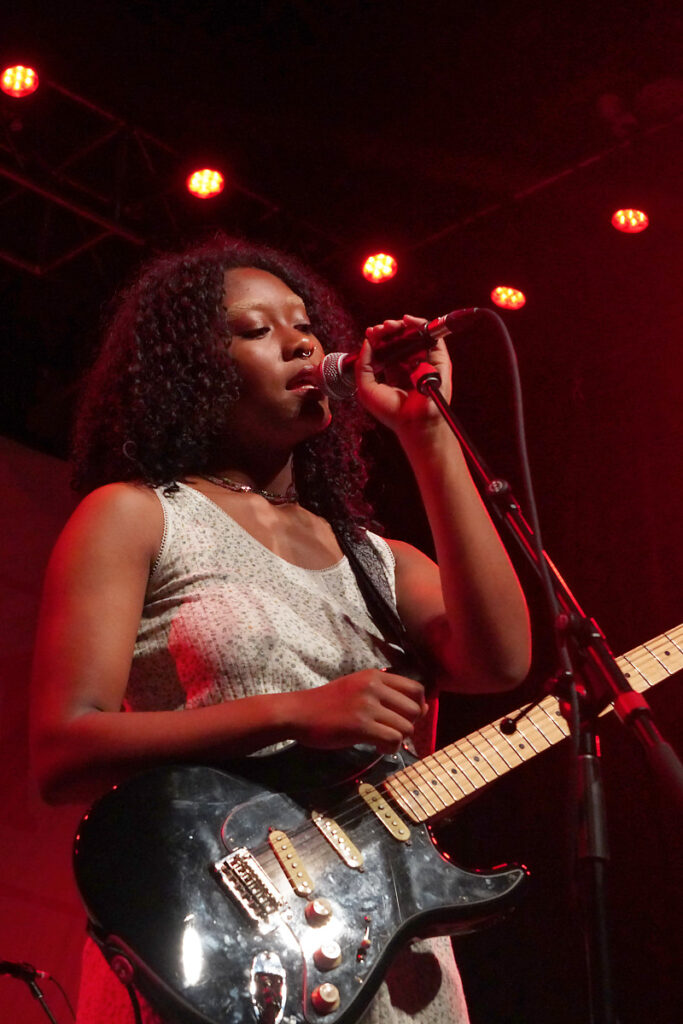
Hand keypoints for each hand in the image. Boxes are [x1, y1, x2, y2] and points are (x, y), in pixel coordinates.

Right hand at [290, 669, 426, 752]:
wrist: (298, 712)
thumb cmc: (327, 704)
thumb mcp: (358, 687)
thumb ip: (385, 694)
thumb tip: (420, 710)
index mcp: (375, 676)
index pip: (416, 688)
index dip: (418, 706)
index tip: (406, 718)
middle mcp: (374, 686)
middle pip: (415, 709)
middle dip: (409, 726)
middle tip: (392, 732)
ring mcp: (367, 705)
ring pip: (405, 727)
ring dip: (398, 740)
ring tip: (382, 742)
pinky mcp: (360, 725)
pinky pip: (392, 739)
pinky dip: (390, 748)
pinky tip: (378, 748)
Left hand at [355, 315, 452, 434]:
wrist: (413, 422)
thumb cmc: (391, 412)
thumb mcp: (366, 388)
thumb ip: (362, 365)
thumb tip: (367, 342)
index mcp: (394, 371)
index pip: (387, 348)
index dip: (378, 338)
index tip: (371, 333)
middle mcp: (410, 364)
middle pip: (400, 338)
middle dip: (388, 330)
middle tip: (379, 329)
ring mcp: (425, 361)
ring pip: (414, 335)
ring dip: (401, 325)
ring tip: (390, 325)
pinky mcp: (438, 360)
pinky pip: (432, 336)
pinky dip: (420, 325)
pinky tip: (407, 322)